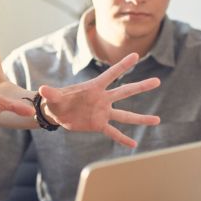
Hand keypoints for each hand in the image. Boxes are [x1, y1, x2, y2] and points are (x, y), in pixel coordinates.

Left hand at [39, 52, 159, 146]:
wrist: (57, 112)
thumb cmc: (56, 100)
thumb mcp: (53, 96)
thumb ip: (51, 93)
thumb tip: (42, 89)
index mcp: (94, 88)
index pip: (111, 74)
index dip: (122, 65)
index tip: (136, 55)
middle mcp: (103, 99)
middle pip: (125, 91)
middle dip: (140, 87)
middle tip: (157, 81)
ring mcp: (103, 112)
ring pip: (125, 115)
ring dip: (140, 118)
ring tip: (157, 120)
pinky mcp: (99, 124)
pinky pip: (113, 132)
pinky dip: (123, 139)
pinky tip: (134, 145)